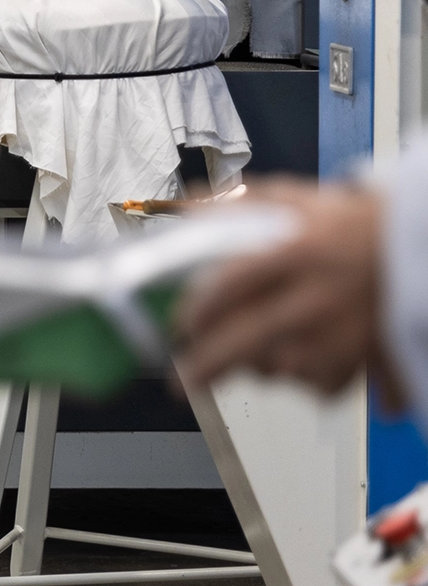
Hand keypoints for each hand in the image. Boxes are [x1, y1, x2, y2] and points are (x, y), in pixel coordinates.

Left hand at [175, 179, 394, 398]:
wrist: (420, 249)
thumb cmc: (357, 225)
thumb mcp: (298, 201)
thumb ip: (240, 204)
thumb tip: (187, 202)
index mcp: (300, 250)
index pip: (232, 285)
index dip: (197, 310)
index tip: (181, 323)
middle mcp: (319, 296)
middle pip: (246, 340)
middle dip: (205, 365)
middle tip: (184, 378)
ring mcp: (340, 335)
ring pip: (277, 369)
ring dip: (255, 362)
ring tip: (262, 338)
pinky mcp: (360, 362)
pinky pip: (313, 384)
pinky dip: (300, 373)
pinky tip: (303, 346)